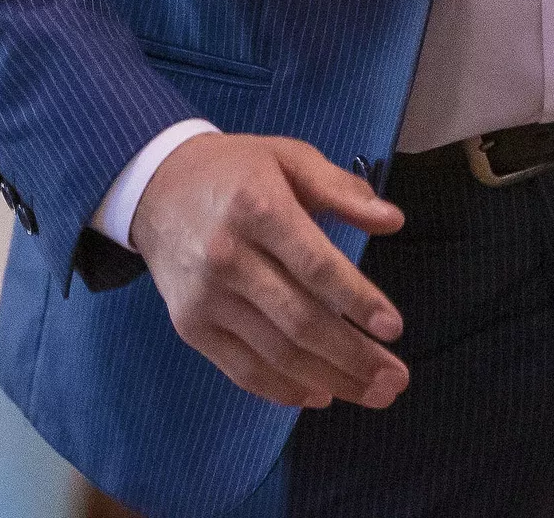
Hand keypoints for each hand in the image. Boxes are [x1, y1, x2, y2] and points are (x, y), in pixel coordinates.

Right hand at [130, 132, 408, 410]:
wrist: (157, 187)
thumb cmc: (236, 170)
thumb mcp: (289, 158)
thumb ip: (341, 189)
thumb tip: (393, 221)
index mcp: (257, 205)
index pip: (314, 264)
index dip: (356, 299)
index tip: (394, 328)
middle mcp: (227, 255)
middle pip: (299, 320)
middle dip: (354, 356)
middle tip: (396, 379)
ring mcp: (205, 297)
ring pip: (276, 354)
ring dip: (330, 380)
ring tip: (374, 393)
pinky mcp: (190, 326)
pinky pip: (243, 370)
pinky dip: (285, 390)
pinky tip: (322, 394)